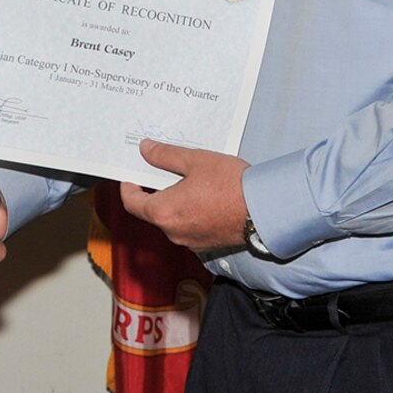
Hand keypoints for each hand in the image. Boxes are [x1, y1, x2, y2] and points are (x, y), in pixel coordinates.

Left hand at [117, 140, 248, 250]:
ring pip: (172, 219)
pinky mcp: (206, 244)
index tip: (132, 174)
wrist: (264, 210)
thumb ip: (166, 155)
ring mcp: (189, 241)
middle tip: (164, 170)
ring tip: (190, 181)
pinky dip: (190, 212)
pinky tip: (205, 196)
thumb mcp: (196, 161)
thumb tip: (146, 149)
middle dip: (155, 191)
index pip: (132, 202)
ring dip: (175, 202)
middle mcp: (172, 231)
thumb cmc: (231, 186)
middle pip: (153, 211)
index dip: (128, 187)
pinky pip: (189, 226)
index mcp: (163, 212)